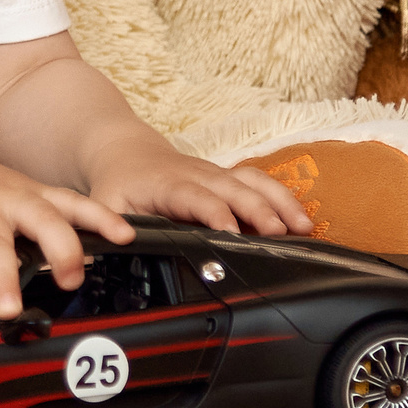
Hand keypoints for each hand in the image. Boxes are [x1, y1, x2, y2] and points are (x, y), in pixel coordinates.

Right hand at [0, 149, 133, 319]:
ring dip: (1, 277)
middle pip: (43, 221)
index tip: (126, 236)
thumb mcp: (16, 201)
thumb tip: (75, 269)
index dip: (102, 218)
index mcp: (32, 198)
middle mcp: (9, 202)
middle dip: (61, 249)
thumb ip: (41, 233)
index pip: (75, 205)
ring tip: (6, 310)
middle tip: (71, 280)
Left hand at [82, 135, 309, 237]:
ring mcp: (214, 174)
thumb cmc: (117, 185)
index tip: (231, 233)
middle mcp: (196, 175)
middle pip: (232, 188)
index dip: (214, 213)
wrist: (123, 150)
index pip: (194, 197)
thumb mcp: (104, 207)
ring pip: (252, 182)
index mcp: (166, 184)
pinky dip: (282, 197)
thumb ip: (109, 232)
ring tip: (303, 227)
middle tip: (280, 233)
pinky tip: (301, 219)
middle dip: (258, 209)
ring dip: (279, 202)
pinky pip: (258, 182)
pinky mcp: (226, 177)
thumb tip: (107, 257)